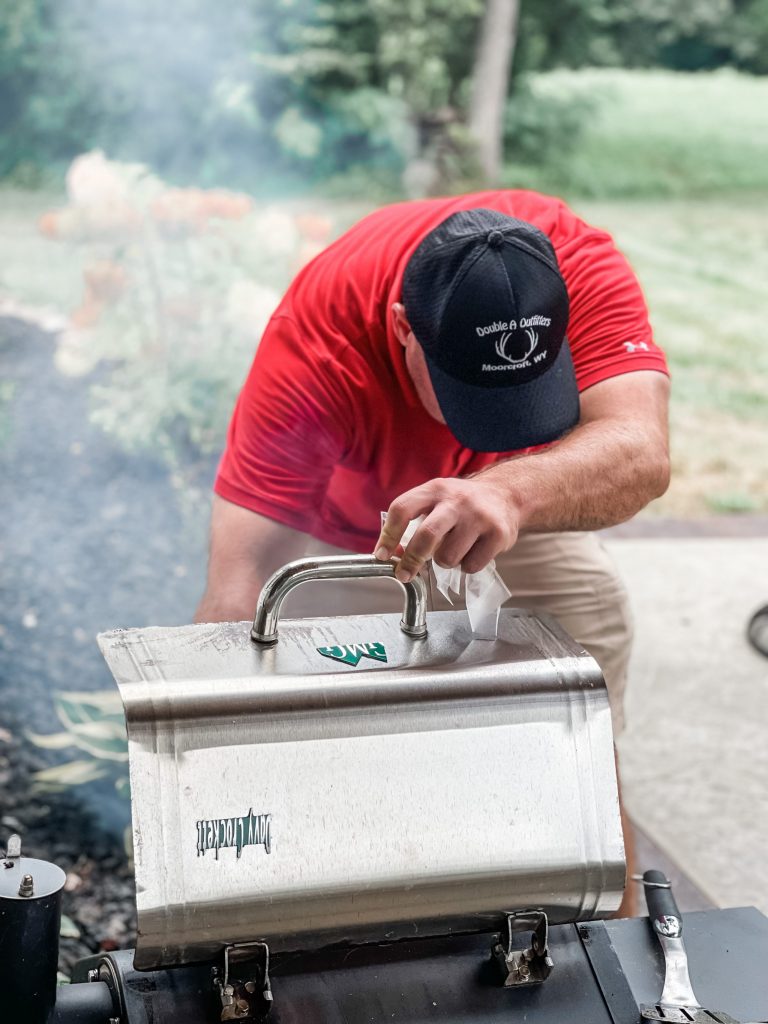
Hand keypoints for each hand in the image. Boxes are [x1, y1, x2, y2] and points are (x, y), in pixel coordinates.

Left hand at [374, 476, 518, 582]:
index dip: (388, 535)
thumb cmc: (461, 504)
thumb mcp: (435, 501)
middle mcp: (457, 500)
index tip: (382, 556)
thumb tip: (392, 555)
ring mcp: (479, 517)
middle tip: (405, 574)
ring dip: (445, 562)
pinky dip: (466, 566)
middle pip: (426, 535)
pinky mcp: (498, 534)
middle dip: (411, 560)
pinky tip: (472, 551)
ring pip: (448, 557)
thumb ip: (413, 522)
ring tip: (454, 549)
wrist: (506, 495)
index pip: (402, 509)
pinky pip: (470, 566)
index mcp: (435, 489)